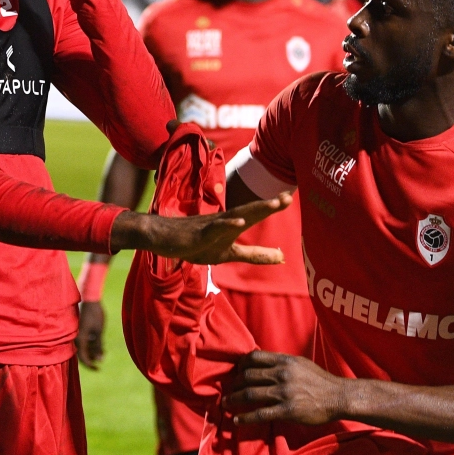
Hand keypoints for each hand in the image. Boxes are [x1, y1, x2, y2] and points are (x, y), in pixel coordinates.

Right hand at [76, 300, 104, 369]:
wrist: (90, 299)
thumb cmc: (95, 315)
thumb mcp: (99, 331)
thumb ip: (98, 346)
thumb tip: (100, 360)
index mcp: (80, 339)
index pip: (83, 358)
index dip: (90, 365)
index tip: (98, 369)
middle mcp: (76, 338)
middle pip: (83, 354)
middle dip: (93, 358)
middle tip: (102, 359)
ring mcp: (78, 334)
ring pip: (85, 347)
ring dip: (93, 350)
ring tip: (103, 350)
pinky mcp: (80, 330)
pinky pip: (85, 341)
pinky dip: (92, 344)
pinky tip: (100, 343)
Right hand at [110, 192, 292, 263]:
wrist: (163, 238)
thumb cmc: (196, 244)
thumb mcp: (228, 253)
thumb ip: (254, 254)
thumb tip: (282, 258)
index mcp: (233, 225)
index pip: (256, 214)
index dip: (273, 206)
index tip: (290, 197)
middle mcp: (225, 222)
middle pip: (251, 210)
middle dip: (270, 204)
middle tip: (288, 197)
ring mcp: (212, 226)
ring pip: (236, 216)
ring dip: (255, 210)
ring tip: (273, 205)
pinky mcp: (199, 234)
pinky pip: (215, 229)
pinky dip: (228, 225)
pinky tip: (240, 222)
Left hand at [224, 351, 346, 424]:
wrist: (338, 396)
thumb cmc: (320, 380)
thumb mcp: (301, 364)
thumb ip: (282, 363)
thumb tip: (264, 363)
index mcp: (285, 361)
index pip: (254, 358)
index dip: (241, 364)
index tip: (236, 371)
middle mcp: (282, 374)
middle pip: (248, 376)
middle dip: (234, 383)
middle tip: (228, 389)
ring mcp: (284, 392)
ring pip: (250, 394)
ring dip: (234, 399)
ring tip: (226, 404)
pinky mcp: (287, 410)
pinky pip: (260, 414)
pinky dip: (245, 417)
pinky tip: (237, 420)